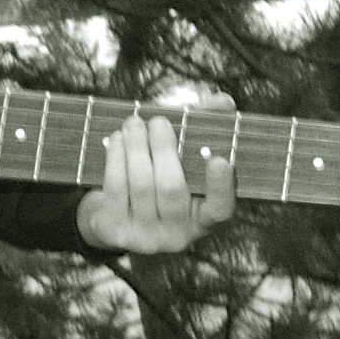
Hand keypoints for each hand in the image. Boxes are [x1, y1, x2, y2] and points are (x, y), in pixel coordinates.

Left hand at [75, 103, 237, 253]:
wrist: (119, 216)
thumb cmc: (163, 180)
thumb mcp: (186, 160)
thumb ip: (206, 130)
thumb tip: (223, 101)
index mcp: (204, 219)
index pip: (220, 209)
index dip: (221, 187)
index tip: (219, 159)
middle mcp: (178, 235)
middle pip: (171, 189)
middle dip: (163, 150)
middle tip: (158, 121)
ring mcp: (145, 237)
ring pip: (140, 185)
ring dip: (135, 148)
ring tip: (133, 122)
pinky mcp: (116, 231)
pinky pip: (115, 189)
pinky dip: (116, 159)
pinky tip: (117, 139)